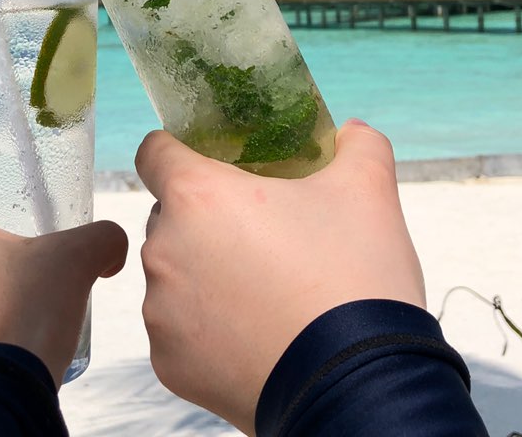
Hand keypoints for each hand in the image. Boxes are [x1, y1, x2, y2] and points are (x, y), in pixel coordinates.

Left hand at [136, 119, 424, 434]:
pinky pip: (179, 329)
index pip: (154, 151)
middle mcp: (164, 248)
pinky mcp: (168, 362)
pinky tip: (254, 334)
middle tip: (260, 235)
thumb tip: (353, 132)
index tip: (208, 163)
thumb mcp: (367, 193)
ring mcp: (161, 310)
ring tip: (264, 292)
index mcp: (196, 195)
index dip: (178, 149)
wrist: (359, 389)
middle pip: (170, 215)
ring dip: (206, 274)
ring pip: (174, 273)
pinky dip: (207, 328)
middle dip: (206, 219)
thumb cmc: (353, 279)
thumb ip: (356, 146)